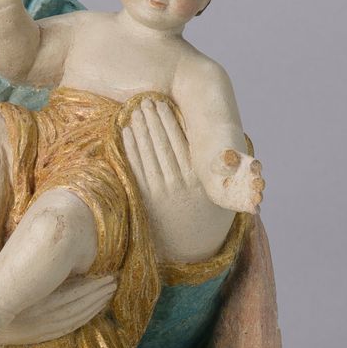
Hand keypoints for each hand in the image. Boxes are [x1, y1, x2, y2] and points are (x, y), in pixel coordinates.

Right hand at [0, 272, 115, 347]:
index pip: (68, 296)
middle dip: (96, 295)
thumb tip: (48, 249)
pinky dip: (79, 320)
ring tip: (108, 293)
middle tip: (115, 279)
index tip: (106, 270)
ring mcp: (29, 332)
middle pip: (74, 310)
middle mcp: (30, 322)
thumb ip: (21, 263)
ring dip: (91, 308)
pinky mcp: (27, 338)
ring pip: (70, 321)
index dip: (89, 285)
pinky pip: (62, 330)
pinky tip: (89, 312)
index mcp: (24, 304)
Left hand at [121, 98, 233, 254]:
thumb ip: (215, 167)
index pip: (182, 143)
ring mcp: (162, 194)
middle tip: (146, 99)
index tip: (165, 103)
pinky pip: (136, 171)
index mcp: (199, 180)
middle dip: (154, 120)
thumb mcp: (220, 191)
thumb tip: (219, 137)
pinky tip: (127, 133)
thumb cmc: (208, 212)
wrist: (193, 248)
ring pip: (148, 155)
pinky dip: (130, 150)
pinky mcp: (147, 201)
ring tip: (136, 110)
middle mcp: (180, 185)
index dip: (171, 122)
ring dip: (141, 130)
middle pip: (163, 145)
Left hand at [210, 147, 265, 213]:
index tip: (252, 166)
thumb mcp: (222, 158)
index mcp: (250, 166)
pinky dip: (253, 209)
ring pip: (257, 196)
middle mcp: (253, 179)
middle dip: (258, 184)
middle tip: (256, 184)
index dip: (255, 167)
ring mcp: (250, 192)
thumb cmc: (220, 163)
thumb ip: (227, 157)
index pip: (255, 166)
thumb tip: (231, 155)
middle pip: (259, 182)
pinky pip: (252, 207)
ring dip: (257, 198)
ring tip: (255, 199)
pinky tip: (252, 211)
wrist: (214, 175)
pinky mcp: (245, 203)